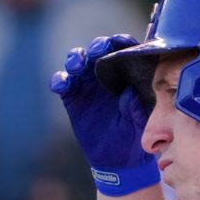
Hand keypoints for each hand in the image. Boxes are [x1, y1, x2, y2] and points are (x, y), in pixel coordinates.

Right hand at [50, 34, 158, 195]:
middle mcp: (106, 74)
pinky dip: (59, 80)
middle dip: (97, 46)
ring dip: (75, 58)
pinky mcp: (72, 97)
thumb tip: (130, 93)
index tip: (119, 42)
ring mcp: (87, 84)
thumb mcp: (140, 124)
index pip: (125, 49)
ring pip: (77, 61)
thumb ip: (136, 109)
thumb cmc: (134, 136)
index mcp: (128, 74)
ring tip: (76, 66)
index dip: (121, 41)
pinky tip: (61, 85)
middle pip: (99, 50)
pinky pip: (62, 83)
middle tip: (97, 52)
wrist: (116, 158)